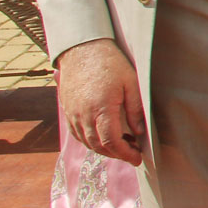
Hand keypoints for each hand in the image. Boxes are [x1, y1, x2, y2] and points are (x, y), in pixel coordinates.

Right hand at [58, 39, 144, 165]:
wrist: (82, 49)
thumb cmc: (110, 63)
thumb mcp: (131, 83)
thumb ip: (135, 109)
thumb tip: (140, 133)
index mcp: (101, 108)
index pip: (111, 142)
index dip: (125, 154)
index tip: (137, 158)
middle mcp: (83, 115)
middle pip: (98, 146)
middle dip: (117, 154)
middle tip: (133, 153)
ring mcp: (72, 114)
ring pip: (86, 142)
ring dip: (104, 149)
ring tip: (123, 144)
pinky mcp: (67, 110)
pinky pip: (77, 134)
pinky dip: (91, 141)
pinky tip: (104, 137)